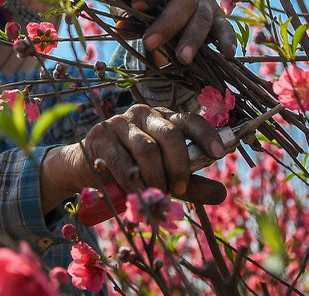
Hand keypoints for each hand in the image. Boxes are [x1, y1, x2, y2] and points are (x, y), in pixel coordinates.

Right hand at [40, 104, 227, 209]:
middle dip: (179, 167)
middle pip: (170, 135)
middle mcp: (143, 114)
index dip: (206, 134)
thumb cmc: (132, 170)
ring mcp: (120, 122)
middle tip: (178, 191)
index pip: (189, 120)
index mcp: (163, 119)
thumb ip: (191, 184)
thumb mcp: (166, 177)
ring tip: (156, 194)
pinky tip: (134, 192)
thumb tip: (222, 193)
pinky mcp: (100, 135)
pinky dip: (132, 182)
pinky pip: (122, 161)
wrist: (86, 168)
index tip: (219, 154)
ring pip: (147, 149)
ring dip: (156, 178)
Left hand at [120, 0, 237, 64]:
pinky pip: (225, 27)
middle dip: (167, 23)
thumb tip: (122, 28)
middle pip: (184, 0)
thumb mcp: (132, 3)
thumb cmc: (146, 0)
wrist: (166, 3)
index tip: (136, 6)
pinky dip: (227, 39)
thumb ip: (128, 13)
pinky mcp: (219, 17)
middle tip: (150, 43)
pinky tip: (228, 53)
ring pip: (203, 17)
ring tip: (183, 59)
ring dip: (193, 38)